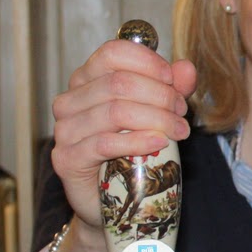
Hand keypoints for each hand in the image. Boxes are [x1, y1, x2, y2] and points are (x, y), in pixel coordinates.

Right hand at [49, 38, 197, 232]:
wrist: (111, 199)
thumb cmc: (132, 150)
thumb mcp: (158, 112)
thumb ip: (171, 89)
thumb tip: (187, 68)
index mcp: (87, 79)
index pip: (113, 53)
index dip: (148, 62)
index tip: (173, 79)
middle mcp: (69, 100)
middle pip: (119, 82)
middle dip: (160, 94)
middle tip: (181, 112)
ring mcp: (64, 130)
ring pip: (115, 111)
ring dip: (156, 118)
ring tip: (179, 130)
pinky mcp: (66, 159)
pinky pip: (105, 143)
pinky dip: (138, 141)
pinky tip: (159, 143)